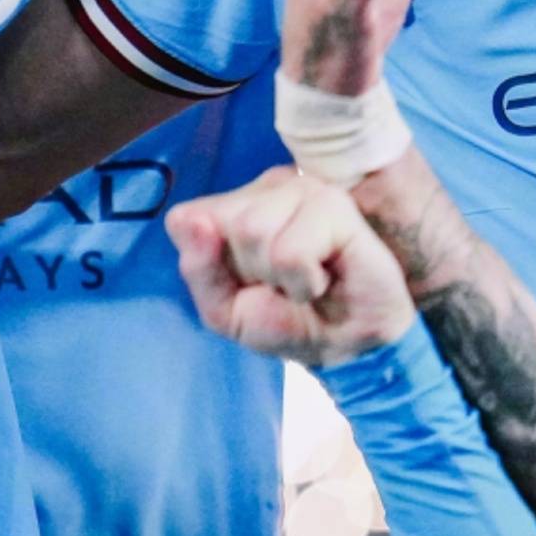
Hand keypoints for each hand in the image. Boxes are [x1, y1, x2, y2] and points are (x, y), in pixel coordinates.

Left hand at [169, 167, 411, 366]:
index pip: (186, 220)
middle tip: (282, 285)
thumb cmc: (287, 323)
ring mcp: (302, 188)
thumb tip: (189, 221)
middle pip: (220, 224)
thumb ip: (198, 268)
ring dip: (277, 277)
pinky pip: (290, 250)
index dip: (212, 266)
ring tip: (303, 282)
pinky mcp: (334, 203)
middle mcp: (269, 186)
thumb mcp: (225, 310)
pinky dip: (302, 280)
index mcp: (237, 203)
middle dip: (247, 272)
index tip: (248, 283)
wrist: (349, 349)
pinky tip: (322, 280)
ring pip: (252, 230)